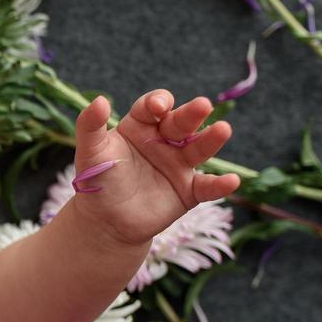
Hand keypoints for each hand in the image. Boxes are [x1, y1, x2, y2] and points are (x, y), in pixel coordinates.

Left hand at [69, 89, 241, 246]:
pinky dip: (220, 185)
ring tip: (223, 129)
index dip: (158, 102)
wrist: (105, 221)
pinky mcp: (189, 191)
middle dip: (191, 113)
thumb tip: (99, 99)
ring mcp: (179, 165)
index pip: (153, 106)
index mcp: (141, 126)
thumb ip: (90, 126)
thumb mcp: (90, 152)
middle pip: (181, 122)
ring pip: (199, 148)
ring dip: (212, 139)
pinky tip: (232, 181)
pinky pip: (207, 187)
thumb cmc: (97, 181)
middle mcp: (165, 141)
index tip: (158, 106)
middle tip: (202, 105)